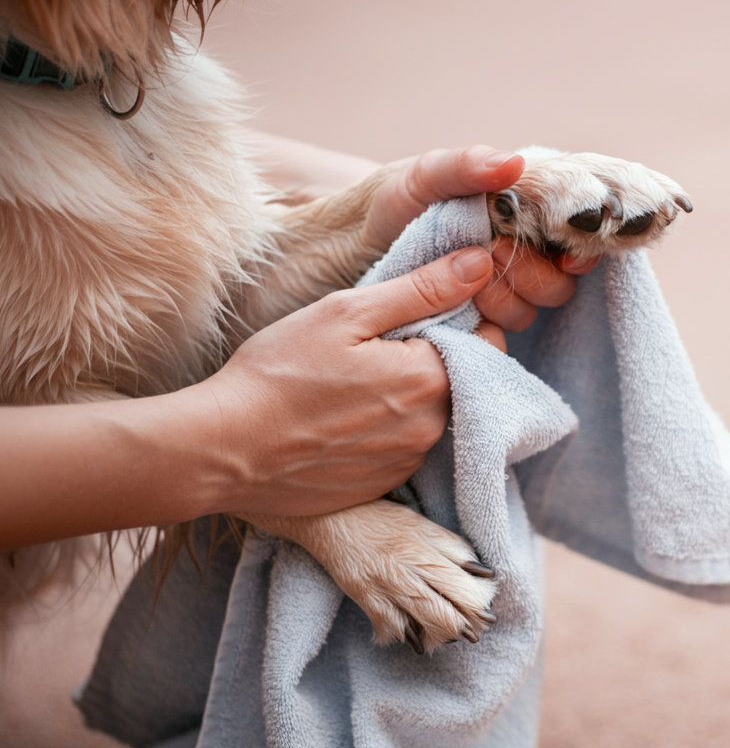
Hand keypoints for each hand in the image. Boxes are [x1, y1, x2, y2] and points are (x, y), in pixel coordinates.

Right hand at [198, 247, 494, 517]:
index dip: (458, 319)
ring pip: (436, 412)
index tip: (416, 312)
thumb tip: (481, 263)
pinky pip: (408, 445)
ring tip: (355, 382)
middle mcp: (434, 427)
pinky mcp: (387, 484)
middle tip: (377, 345)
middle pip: (463, 377)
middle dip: (434, 355)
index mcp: (432, 379)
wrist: (225, 450)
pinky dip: (390, 428)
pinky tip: (346, 417)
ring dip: (412, 394)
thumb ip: (422, 288)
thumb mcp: (347, 313)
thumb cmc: (279, 373)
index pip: (486, 340)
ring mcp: (411, 461)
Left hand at [360, 146, 598, 342]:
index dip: (581, 249)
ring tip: (463, 282)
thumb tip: (516, 163)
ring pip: (533, 310)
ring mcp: (496, 291)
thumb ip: (466, 166)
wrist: (340, 254)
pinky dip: (484, 324)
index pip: (576, 232)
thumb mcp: (421, 177)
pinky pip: (501, 337)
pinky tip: (459, 310)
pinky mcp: (475, 323)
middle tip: (490, 254)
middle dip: (532, 274)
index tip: (565, 257)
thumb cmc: (383, 206)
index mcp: (517, 211)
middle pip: (562, 280)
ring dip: (504, 299)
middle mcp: (516, 252)